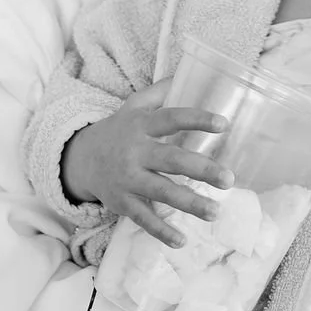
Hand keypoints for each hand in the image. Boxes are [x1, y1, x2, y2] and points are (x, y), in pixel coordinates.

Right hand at [59, 79, 232, 246]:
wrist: (81, 158)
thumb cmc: (120, 129)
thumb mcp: (134, 105)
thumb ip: (160, 92)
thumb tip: (188, 70)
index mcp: (142, 125)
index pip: (172, 118)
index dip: (197, 119)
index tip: (224, 124)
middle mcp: (135, 152)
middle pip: (171, 160)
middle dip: (202, 170)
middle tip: (229, 179)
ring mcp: (127, 179)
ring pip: (161, 192)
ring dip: (190, 204)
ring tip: (216, 212)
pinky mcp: (122, 203)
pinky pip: (143, 219)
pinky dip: (161, 231)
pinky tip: (182, 240)